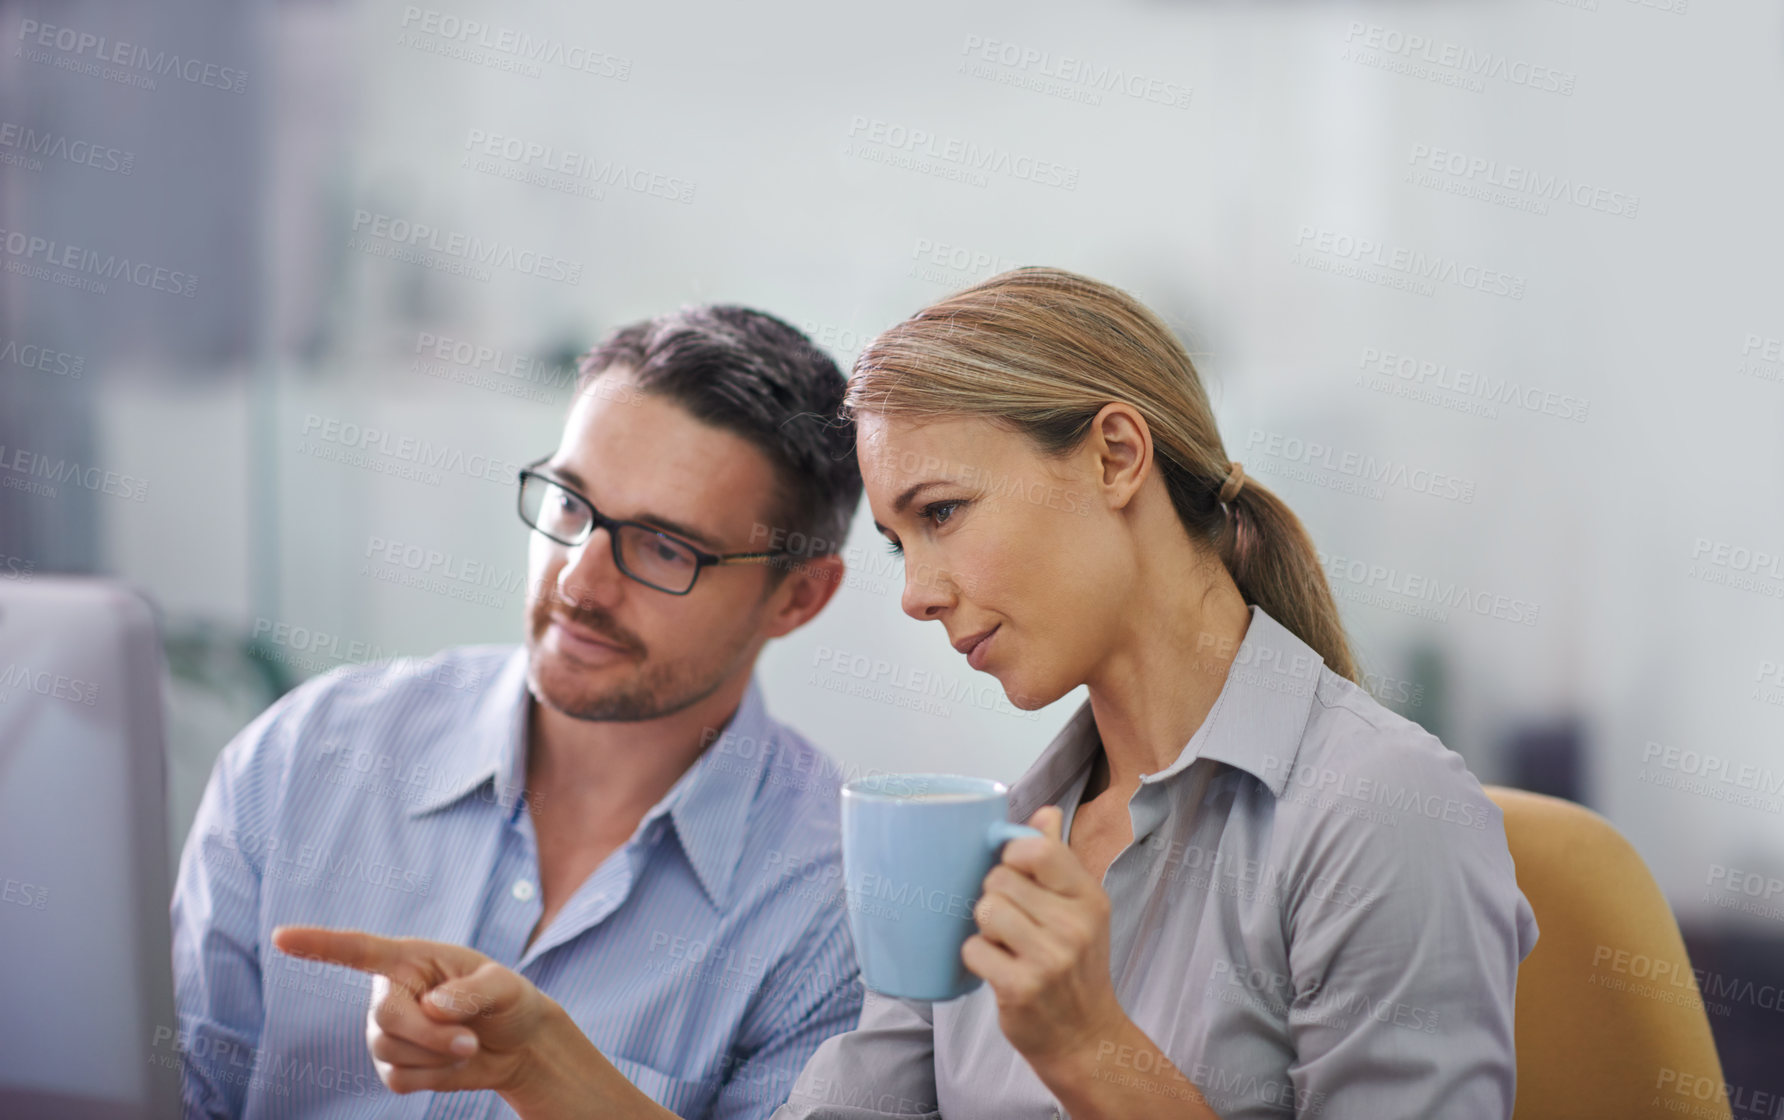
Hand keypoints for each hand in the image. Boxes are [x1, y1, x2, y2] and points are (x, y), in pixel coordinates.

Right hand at [271, 925, 552, 1094]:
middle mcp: (389, 992)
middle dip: (430, 1036)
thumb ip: (473, 990)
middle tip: (470, 1040)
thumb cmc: (508, 1001)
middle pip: (385, 1018)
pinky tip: (451, 1062)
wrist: (515, 1044)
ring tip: (466, 1043)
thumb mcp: (505, 986)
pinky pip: (399, 1080)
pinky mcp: (392, 1066)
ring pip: (391, 1052)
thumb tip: (432, 1005)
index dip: (318, 944)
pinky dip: (433, 1077)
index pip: (358, 950)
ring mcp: (385, 1031)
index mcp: (411, 959)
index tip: (281, 937)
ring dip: (437, 1056)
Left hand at [962, 806, 1128, 1065]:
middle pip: (999, 879)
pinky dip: (976, 958)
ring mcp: (1049, 959)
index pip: (1038, 849)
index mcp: (1088, 897)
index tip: (1013, 871)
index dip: (1011, 854)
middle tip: (1011, 921)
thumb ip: (1059, 859)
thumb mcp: (1081, 909)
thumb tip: (1045, 812)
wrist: (1086, 1036)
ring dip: (984, 927)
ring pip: (984, 910)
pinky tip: (997, 968)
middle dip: (995, 897)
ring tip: (1004, 943)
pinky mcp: (1020, 988)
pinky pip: (973, 949)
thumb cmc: (1077, 967)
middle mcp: (1073, 925)